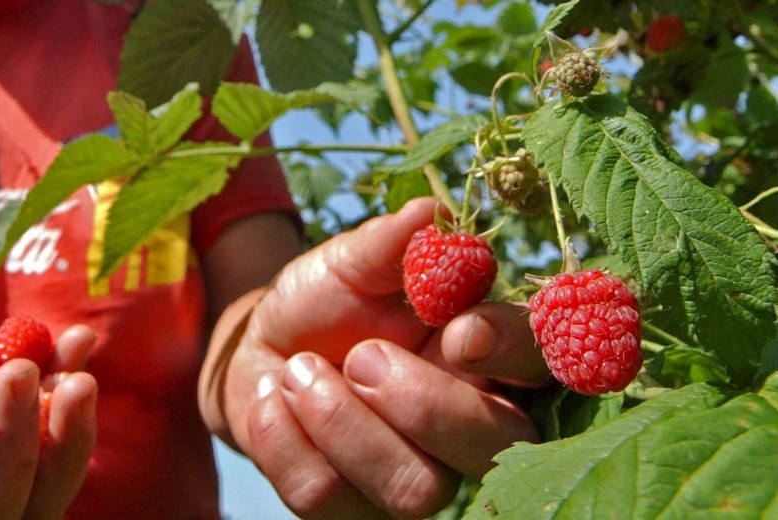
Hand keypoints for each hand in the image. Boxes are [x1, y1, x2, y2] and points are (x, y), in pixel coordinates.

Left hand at [216, 198, 550, 518]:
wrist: (261, 354)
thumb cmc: (325, 304)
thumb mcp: (348, 264)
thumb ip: (388, 244)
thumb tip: (432, 212)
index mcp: (486, 355)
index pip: (545, 362)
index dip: (515, 351)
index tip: (460, 331)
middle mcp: (471, 426)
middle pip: (499, 447)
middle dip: (426, 405)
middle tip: (362, 356)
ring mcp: (418, 478)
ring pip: (416, 490)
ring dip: (343, 424)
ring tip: (299, 371)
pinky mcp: (355, 511)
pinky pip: (330, 500)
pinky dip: (286, 442)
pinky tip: (275, 402)